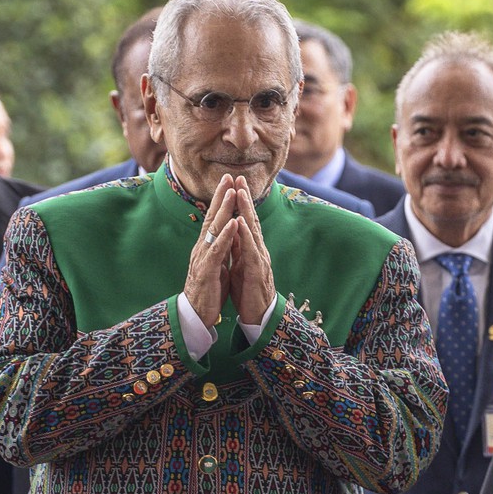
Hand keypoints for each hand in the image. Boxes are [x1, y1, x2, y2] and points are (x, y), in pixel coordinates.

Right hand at [184, 178, 235, 329]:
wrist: (197, 314)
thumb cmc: (208, 290)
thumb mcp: (217, 264)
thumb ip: (221, 247)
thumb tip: (226, 232)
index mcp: (207, 246)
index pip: (214, 219)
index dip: (221, 200)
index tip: (230, 182)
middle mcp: (203, 248)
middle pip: (212, 218)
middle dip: (221, 197)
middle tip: (229, 176)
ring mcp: (203, 258)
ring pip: (214, 230)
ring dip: (223, 210)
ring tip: (232, 192)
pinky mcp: (207, 271)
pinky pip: (217, 250)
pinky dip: (226, 236)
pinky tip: (234, 223)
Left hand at [221, 175, 275, 321]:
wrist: (259, 316)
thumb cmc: (249, 292)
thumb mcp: (240, 265)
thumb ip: (238, 248)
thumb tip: (233, 230)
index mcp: (251, 249)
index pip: (246, 221)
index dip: (241, 202)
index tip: (234, 183)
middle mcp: (258, 250)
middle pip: (251, 220)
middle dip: (244, 198)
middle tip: (239, 177)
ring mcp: (259, 259)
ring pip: (252, 230)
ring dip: (246, 210)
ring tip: (240, 192)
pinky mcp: (257, 271)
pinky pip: (250, 250)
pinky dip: (245, 234)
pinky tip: (240, 222)